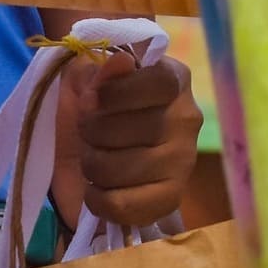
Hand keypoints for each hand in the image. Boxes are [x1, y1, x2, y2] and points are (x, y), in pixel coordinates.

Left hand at [55, 51, 201, 230]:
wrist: (81, 153)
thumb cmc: (90, 106)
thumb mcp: (86, 79)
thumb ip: (102, 70)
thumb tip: (122, 62)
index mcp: (173, 79)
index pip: (159, 82)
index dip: (117, 92)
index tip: (89, 100)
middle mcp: (187, 119)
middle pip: (133, 128)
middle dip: (93, 131)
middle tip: (85, 132)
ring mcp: (183, 162)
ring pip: (122, 167)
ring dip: (92, 164)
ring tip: (91, 159)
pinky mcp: (172, 199)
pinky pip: (125, 205)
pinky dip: (97, 198)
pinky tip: (94, 189)